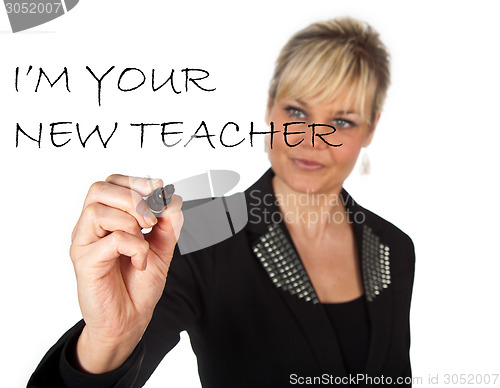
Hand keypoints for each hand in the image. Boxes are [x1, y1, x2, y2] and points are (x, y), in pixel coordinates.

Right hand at [69, 174, 182, 372]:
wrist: (131, 319)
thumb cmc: (140, 283)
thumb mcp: (163, 247)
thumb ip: (169, 221)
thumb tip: (171, 198)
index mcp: (107, 218)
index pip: (111, 183)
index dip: (136, 181)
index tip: (158, 190)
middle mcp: (90, 228)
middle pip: (99, 189)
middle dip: (133, 198)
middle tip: (152, 220)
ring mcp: (84, 244)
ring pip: (98, 210)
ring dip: (131, 221)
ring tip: (145, 240)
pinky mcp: (85, 263)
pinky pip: (110, 240)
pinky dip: (135, 246)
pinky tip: (140, 262)